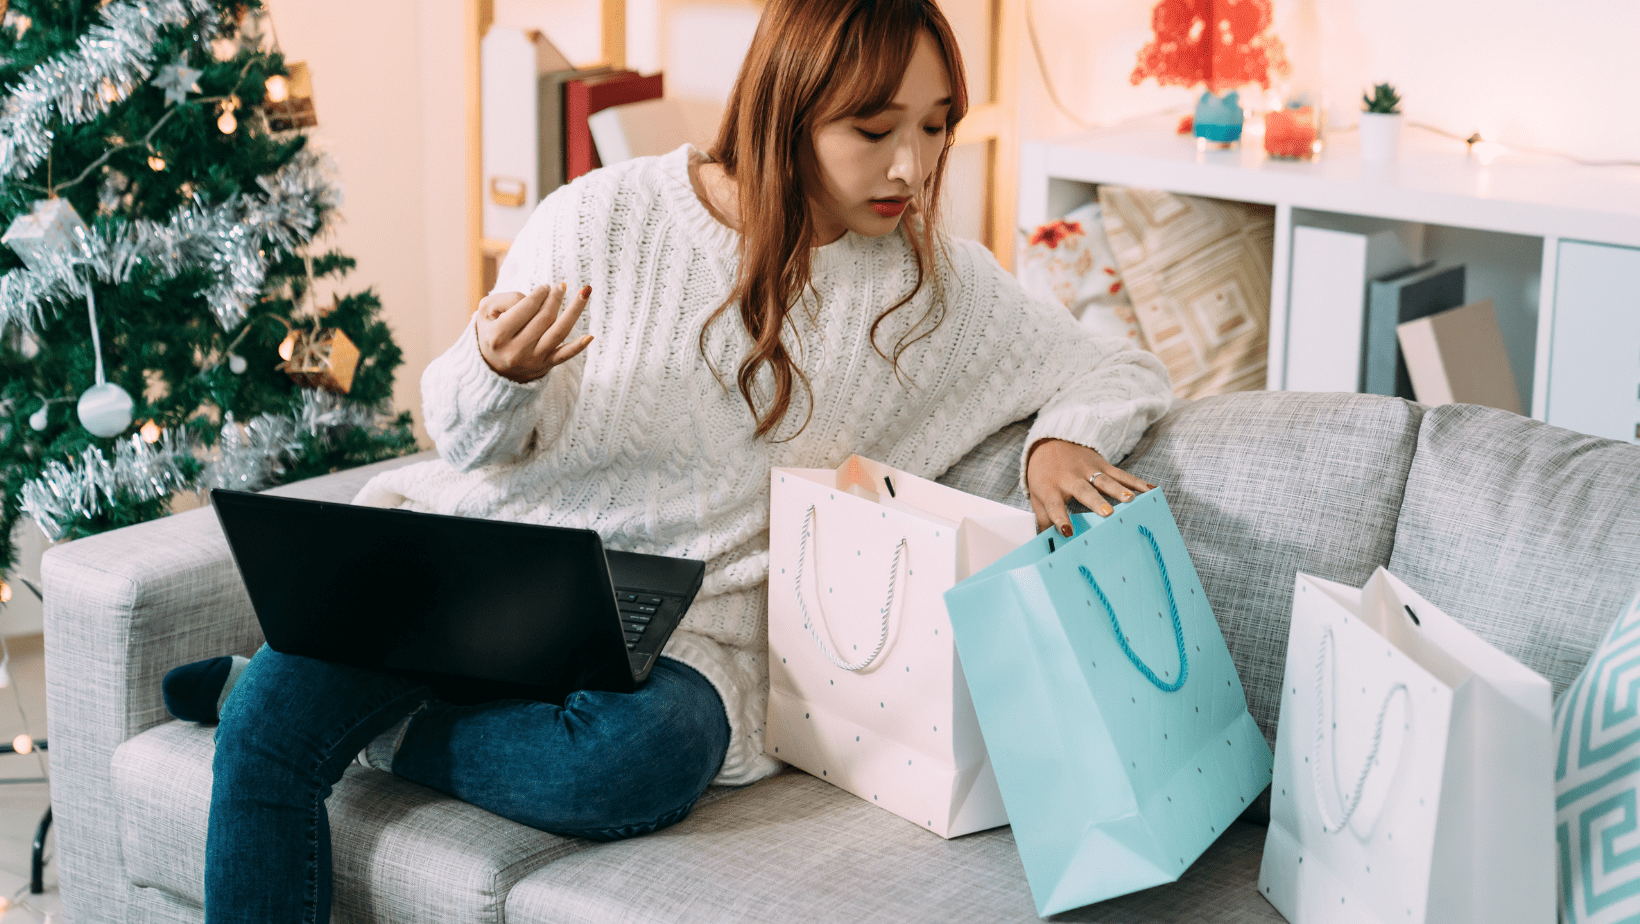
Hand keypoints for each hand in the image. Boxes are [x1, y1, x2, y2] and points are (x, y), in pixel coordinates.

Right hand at [475, 283, 594, 382]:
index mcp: (498, 336)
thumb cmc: (491, 331)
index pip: (525, 308)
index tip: (545, 287)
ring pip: (558, 332)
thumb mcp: (486, 312)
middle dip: (555, 298)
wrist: (494, 366)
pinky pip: (564, 356)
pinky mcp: (545, 365)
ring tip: (584, 292)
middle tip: (560, 287)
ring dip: (574, 310)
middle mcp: (516, 350)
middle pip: (544, 318)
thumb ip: (505, 300)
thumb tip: (534, 298)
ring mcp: (532, 359)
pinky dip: (578, 347)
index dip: (539, 294)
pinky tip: (590, 336)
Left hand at [1025, 438, 1155, 536]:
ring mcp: (1086, 469)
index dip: (1060, 518)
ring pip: (1104, 480)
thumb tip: (1045, 546)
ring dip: (1118, 489)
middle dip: (1095, 502)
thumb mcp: (1037, 496)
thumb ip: (1044, 520)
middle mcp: (1069, 478)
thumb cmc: (1045, 475)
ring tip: (1130, 499)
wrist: (1049, 442)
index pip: (1054, 505)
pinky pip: (1119, 473)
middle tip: (1107, 513)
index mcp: (1050, 488)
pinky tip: (1149, 489)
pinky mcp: (1100, 463)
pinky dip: (1135, 481)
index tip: (1068, 532)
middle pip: (1083, 491)